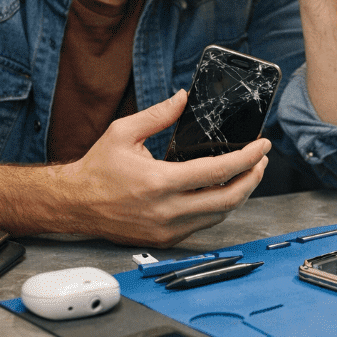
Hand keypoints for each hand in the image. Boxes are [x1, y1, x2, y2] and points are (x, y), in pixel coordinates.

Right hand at [56, 90, 269, 246]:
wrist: (74, 204)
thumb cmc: (97, 168)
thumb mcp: (124, 131)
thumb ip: (159, 114)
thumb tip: (184, 97)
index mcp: (159, 182)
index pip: (218, 172)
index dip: (247, 158)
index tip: (262, 146)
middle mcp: (166, 210)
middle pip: (228, 199)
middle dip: (253, 178)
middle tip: (261, 161)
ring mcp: (166, 229)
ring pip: (219, 216)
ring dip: (239, 195)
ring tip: (247, 174)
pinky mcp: (164, 239)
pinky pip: (202, 225)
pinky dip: (218, 208)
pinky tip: (223, 191)